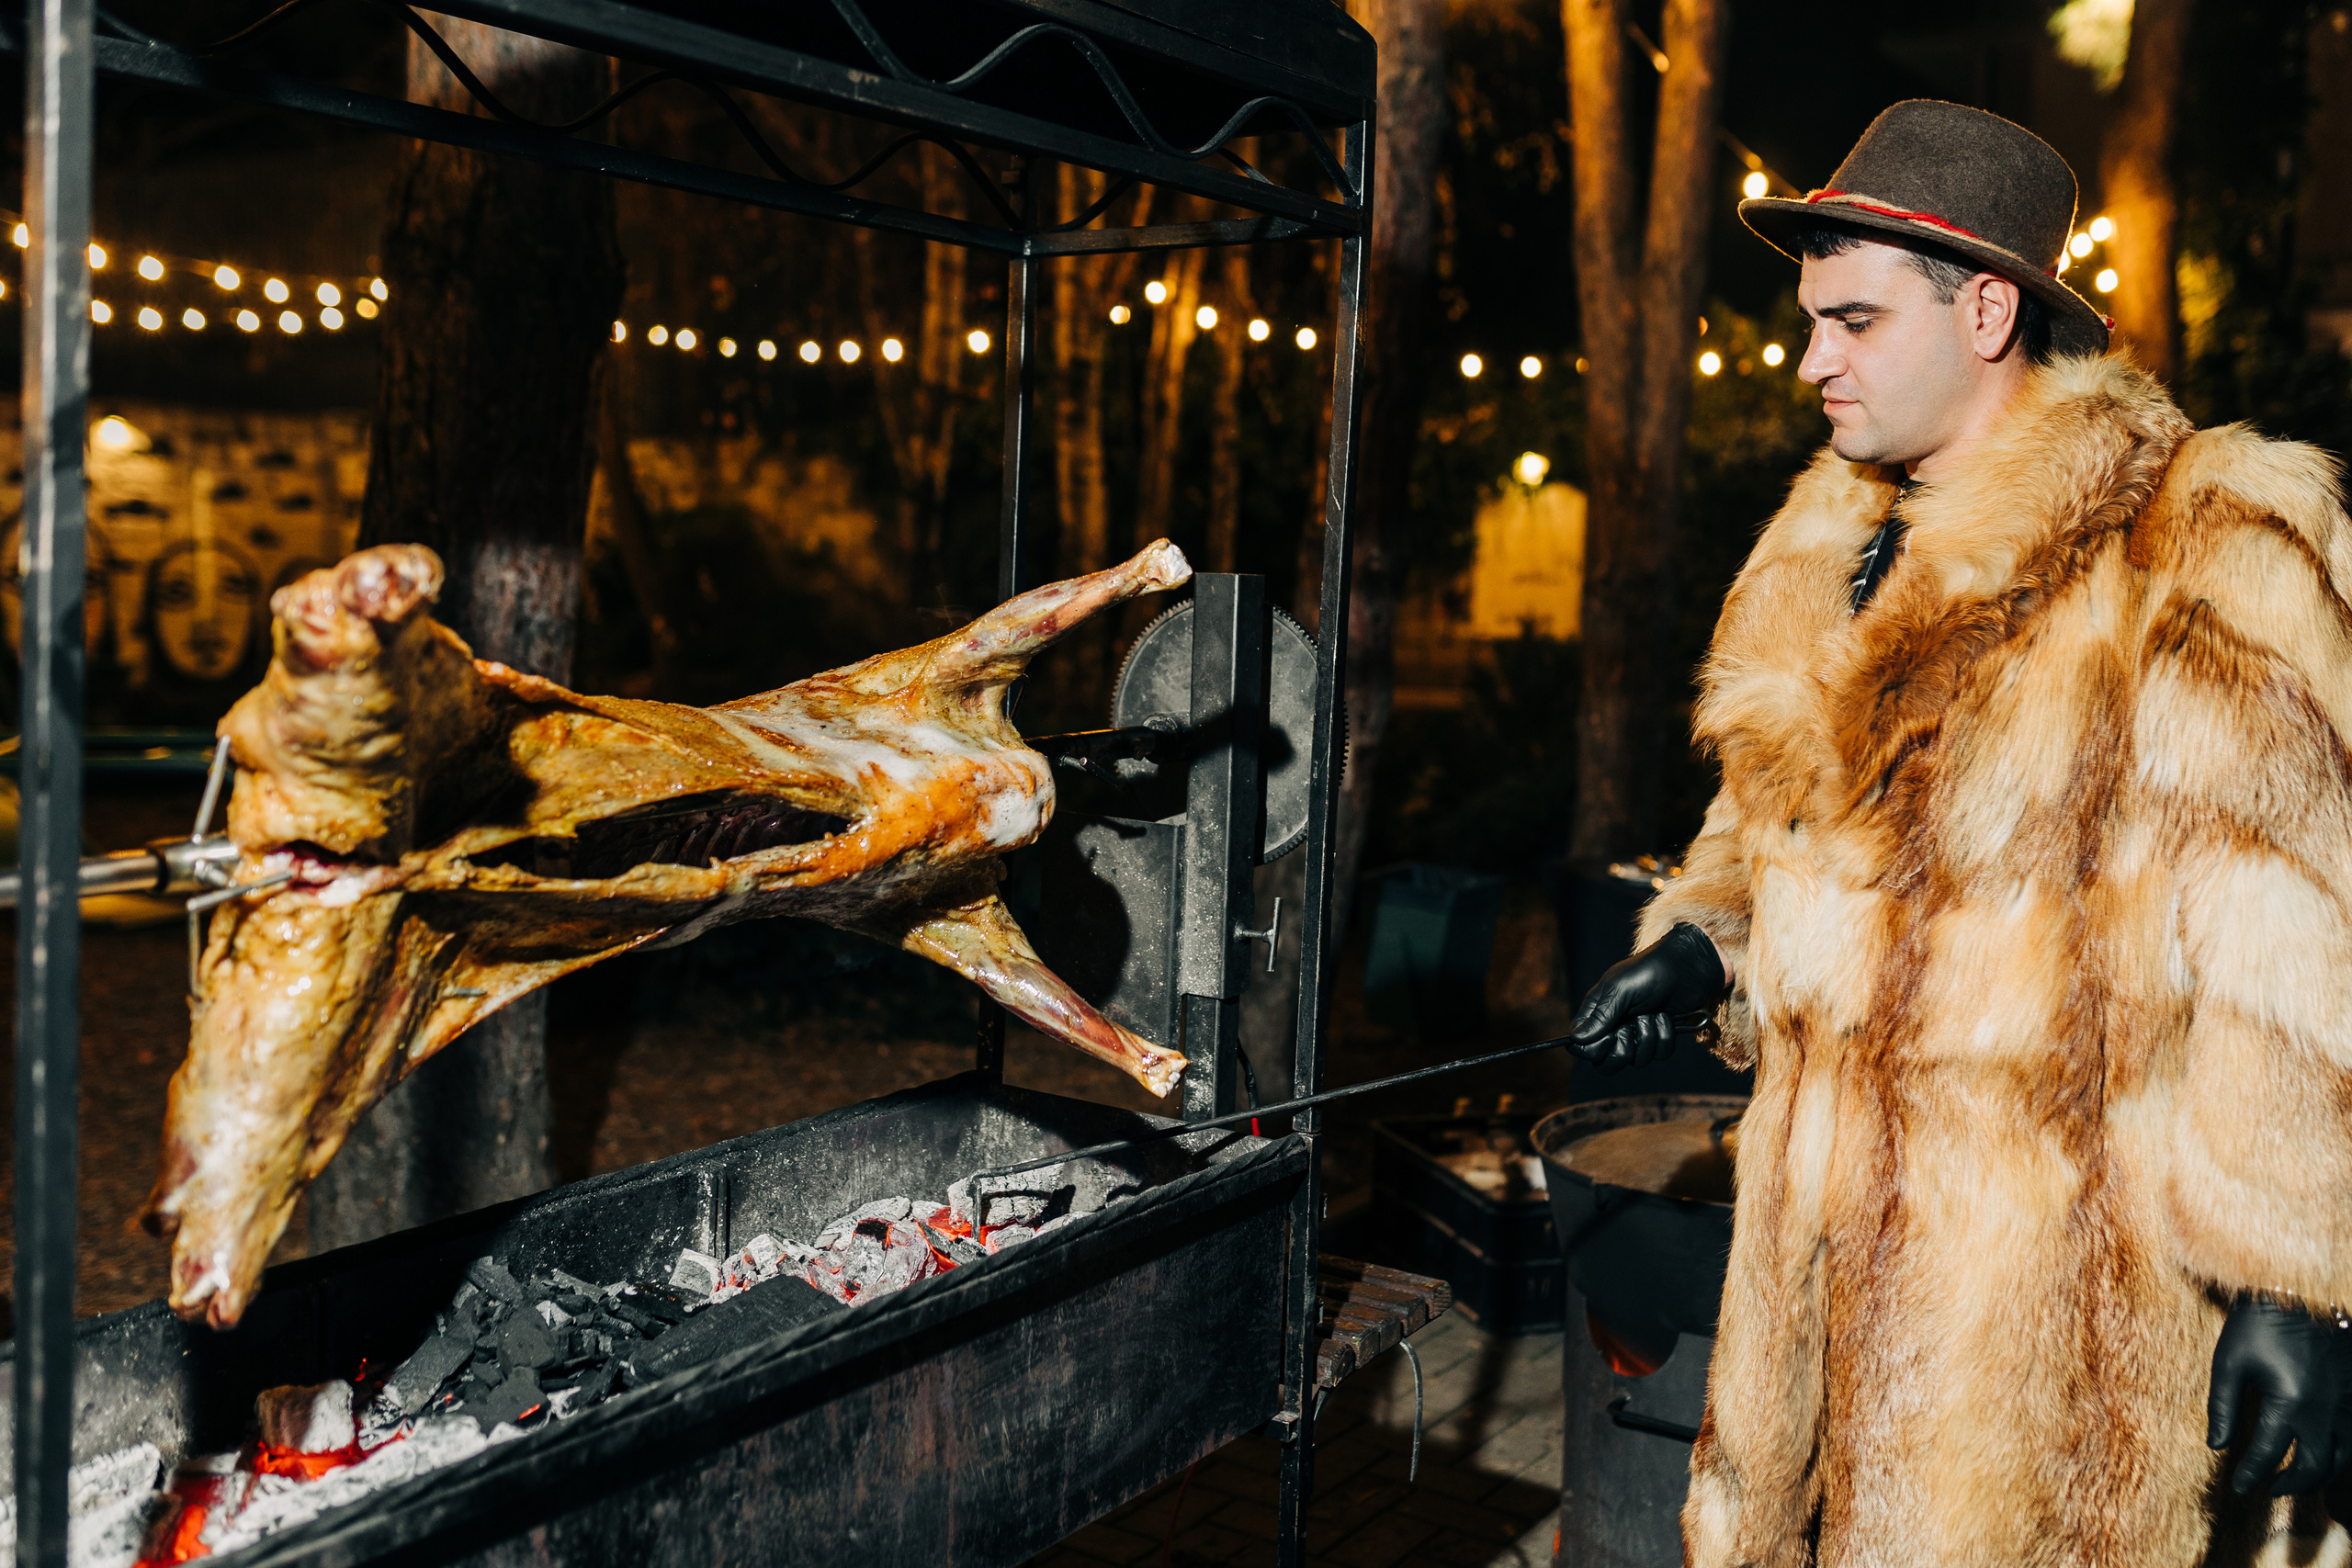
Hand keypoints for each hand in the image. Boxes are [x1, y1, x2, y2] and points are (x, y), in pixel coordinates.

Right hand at [1569, 924, 1728, 1073]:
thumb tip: (1577, 1039)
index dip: (1593, 1049)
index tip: (1611, 1036)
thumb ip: (1601, 1015)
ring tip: (1653, 1013)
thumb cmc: (1649, 970)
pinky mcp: (1659, 1038)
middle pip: (1605, 1063)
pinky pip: (1659, 1055)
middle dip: (1622, 1051)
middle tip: (1631, 1029)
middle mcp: (1613, 1027)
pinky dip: (1665, 1036)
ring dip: (1648, 1037)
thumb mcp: (1621, 989)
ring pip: (1636, 1061)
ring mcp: (1636, 1034)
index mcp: (1596, 1013)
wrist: (1687, 967)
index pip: (1580, 1046)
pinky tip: (1666, 1017)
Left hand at [2207, 1296, 2351, 1494]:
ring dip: (2319, 1476)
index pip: (2269, 1455)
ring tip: (2295, 1479)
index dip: (2251, 1475)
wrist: (2302, 1287)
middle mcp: (2326, 1411)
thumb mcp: (2231, 1361)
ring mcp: (2348, 1404)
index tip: (2238, 1488)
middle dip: (2290, 1485)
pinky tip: (2321, 1453)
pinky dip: (2339, 1455)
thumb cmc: (2260, 1322)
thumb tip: (2217, 1446)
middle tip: (2267, 1490)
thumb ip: (2224, 1406)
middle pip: (2314, 1468)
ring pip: (2342, 1459)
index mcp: (2290, 1403)